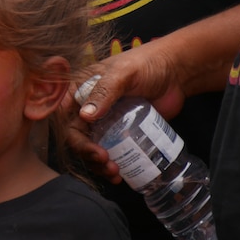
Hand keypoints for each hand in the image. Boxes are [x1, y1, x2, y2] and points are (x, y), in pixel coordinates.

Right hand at [60, 41, 185, 181]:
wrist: (175, 72)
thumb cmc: (146, 64)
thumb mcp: (123, 74)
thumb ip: (104, 92)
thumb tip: (85, 116)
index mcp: (80, 88)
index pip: (64, 114)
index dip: (72, 134)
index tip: (89, 148)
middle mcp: (87, 106)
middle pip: (76, 135)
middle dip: (87, 153)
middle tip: (106, 162)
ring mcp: (104, 121)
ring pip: (91, 147)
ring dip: (98, 164)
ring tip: (114, 173)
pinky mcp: (121, 132)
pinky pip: (110, 151)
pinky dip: (111, 165)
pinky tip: (120, 174)